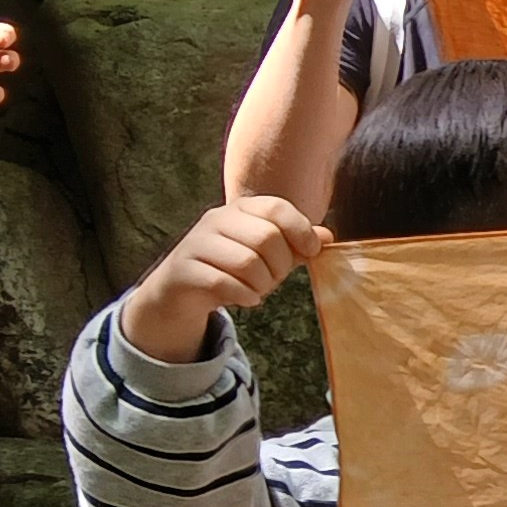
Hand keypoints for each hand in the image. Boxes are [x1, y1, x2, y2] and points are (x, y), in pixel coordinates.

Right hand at [126, 195, 326, 362]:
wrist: (180, 290)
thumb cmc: (232, 268)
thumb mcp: (267, 253)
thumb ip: (295, 244)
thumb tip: (327, 236)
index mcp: (240, 209)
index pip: (276, 208)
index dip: (300, 230)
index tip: (312, 251)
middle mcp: (216, 220)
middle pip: (266, 238)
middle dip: (279, 266)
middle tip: (274, 279)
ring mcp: (196, 243)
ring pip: (247, 262)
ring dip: (261, 284)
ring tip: (257, 289)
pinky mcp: (184, 270)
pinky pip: (225, 283)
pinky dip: (244, 296)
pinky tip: (245, 299)